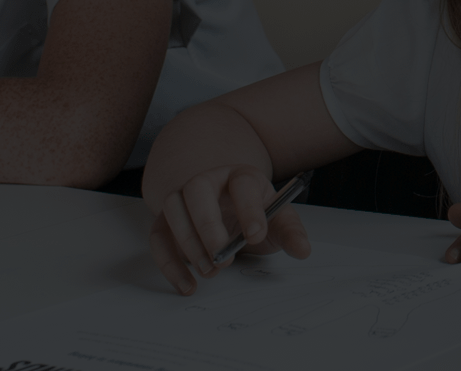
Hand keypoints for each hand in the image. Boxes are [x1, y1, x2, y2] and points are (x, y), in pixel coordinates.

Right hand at [149, 164, 310, 294]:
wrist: (228, 210)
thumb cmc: (254, 214)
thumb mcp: (278, 220)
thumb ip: (290, 232)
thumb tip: (303, 250)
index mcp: (241, 176)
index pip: (242, 183)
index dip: (249, 208)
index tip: (255, 236)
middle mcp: (208, 180)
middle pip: (198, 188)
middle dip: (209, 225)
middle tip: (223, 258)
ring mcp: (183, 198)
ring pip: (173, 208)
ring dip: (188, 243)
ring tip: (210, 271)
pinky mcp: (165, 221)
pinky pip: (158, 237)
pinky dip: (168, 264)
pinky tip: (188, 285)